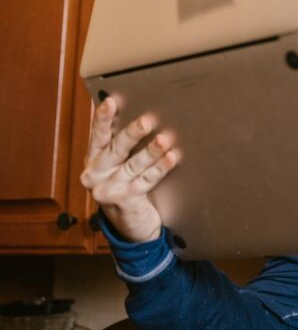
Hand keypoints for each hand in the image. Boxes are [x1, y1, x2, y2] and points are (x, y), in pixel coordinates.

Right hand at [80, 97, 178, 242]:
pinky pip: (146, 180)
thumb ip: (123, 148)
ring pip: (133, 164)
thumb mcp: (119, 168)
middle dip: (132, 133)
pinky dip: (160, 168)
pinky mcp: (125, 200)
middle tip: (148, 119)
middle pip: (116, 148)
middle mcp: (96, 174)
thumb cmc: (127, 188)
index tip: (110, 101)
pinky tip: (172, 158)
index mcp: (93, 161)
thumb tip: (144, 117)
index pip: (98, 136)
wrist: (132, 228)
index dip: (103, 118)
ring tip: (165, 138)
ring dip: (151, 150)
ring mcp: (109, 189)